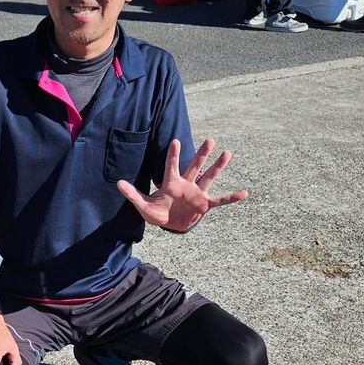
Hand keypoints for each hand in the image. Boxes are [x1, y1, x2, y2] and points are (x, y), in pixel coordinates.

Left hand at [117, 138, 247, 232]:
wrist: (169, 225)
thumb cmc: (156, 213)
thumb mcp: (143, 206)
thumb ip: (133, 194)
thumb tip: (118, 183)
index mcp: (171, 183)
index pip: (171, 167)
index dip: (173, 155)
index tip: (175, 141)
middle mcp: (186, 184)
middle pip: (194, 166)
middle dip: (201, 154)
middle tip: (210, 140)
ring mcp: (197, 193)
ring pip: (209, 178)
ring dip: (218, 167)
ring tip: (227, 153)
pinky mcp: (204, 205)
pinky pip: (220, 200)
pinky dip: (231, 198)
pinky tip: (245, 193)